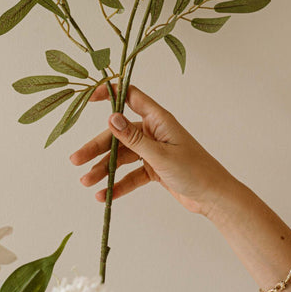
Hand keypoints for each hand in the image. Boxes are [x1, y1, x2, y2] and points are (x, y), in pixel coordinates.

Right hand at [70, 83, 233, 216]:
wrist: (215, 198)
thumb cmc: (195, 171)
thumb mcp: (161, 155)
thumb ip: (134, 138)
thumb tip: (111, 117)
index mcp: (158, 120)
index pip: (130, 98)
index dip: (110, 94)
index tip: (88, 98)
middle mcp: (153, 132)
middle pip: (118, 135)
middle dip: (96, 148)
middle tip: (75, 160)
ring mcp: (153, 151)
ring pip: (122, 156)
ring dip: (104, 169)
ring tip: (86, 182)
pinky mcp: (154, 169)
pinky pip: (131, 174)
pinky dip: (118, 184)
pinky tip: (105, 195)